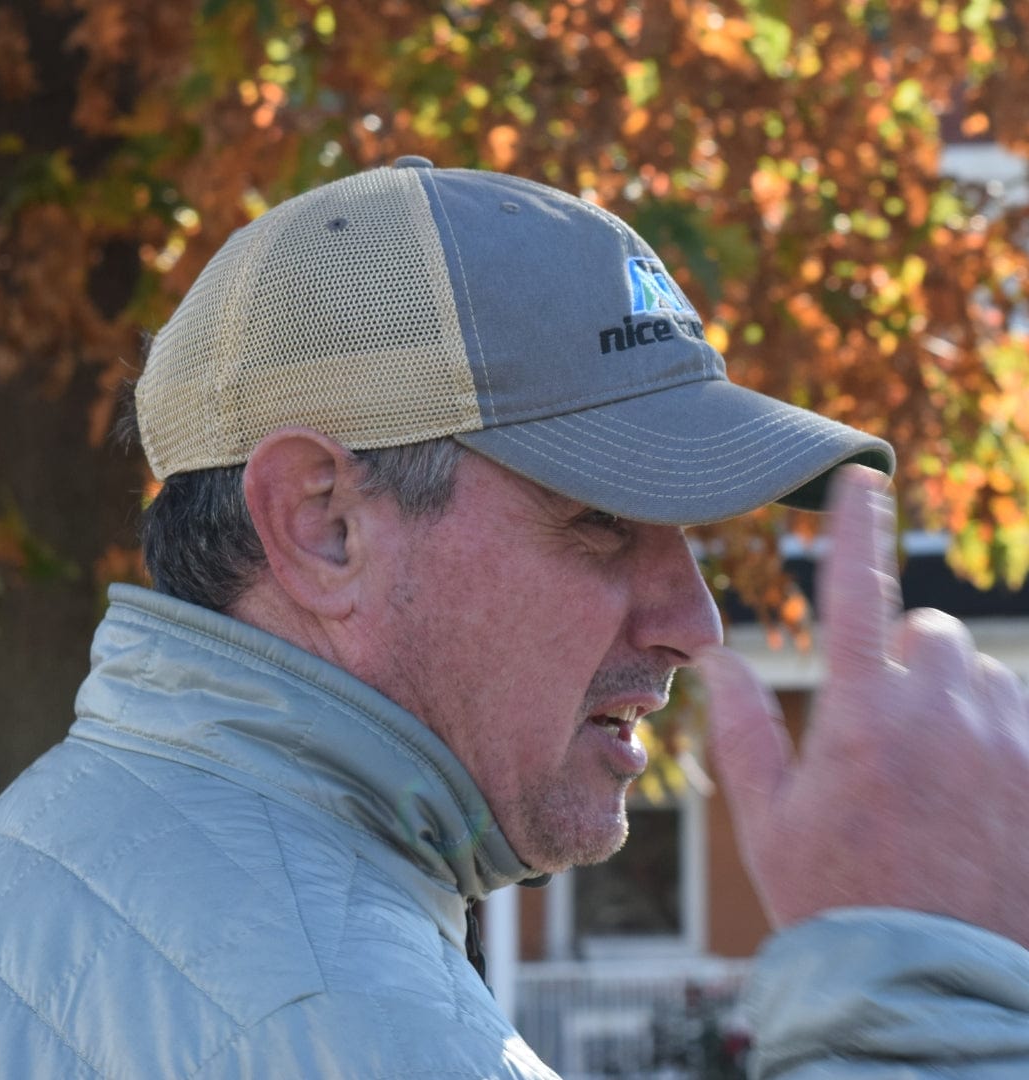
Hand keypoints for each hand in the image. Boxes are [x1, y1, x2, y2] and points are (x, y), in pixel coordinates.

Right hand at [696, 465, 1028, 946]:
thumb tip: (717, 660)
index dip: (855, 525)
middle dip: (903, 654)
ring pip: (980, 672)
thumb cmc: (836, 900)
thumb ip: (742, 729)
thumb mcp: (768, 820)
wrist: (934, 987)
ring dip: (951, 695)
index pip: (855, 590)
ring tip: (927, 770)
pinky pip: (1019, 713)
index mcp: (862, 717)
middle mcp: (942, 715)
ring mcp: (1005, 744)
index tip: (859, 476)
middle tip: (880, 718)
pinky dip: (993, 730)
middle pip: (928, 630)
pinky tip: (972, 789)